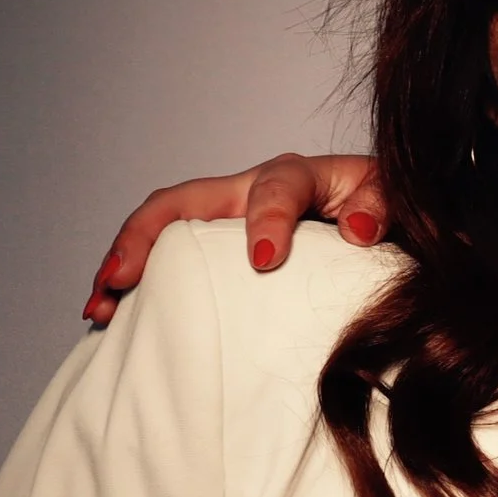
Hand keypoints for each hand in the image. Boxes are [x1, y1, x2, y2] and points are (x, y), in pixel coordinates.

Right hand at [85, 152, 383, 324]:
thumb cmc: (387, 209)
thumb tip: (357, 228)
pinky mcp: (217, 249)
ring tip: (100, 309)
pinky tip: (115, 319)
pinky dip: (139, 287)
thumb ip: (382, 204)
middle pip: (182, 201)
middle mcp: (249, 191)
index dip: (266, 220)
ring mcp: (227, 220)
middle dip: (144, 237)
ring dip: (123, 265)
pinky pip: (170, 261)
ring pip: (162, 231)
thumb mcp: (397, 199)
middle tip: (120, 280)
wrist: (385, 218)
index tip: (263, 261)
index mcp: (298, 178)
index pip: (275, 188)